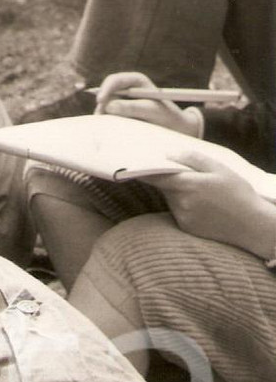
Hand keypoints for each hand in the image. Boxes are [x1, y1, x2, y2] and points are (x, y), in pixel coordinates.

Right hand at [96, 71, 200, 136]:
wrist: (174, 129)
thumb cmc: (167, 116)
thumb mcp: (152, 111)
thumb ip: (132, 107)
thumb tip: (109, 106)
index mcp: (135, 82)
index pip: (114, 81)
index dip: (105, 89)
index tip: (100, 101)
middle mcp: (126, 90)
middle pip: (105, 94)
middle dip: (102, 106)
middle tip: (100, 118)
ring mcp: (121, 103)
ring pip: (104, 108)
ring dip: (104, 117)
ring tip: (112, 127)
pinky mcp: (119, 115)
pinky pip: (107, 118)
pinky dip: (107, 124)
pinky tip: (113, 131)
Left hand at [144, 145, 275, 258]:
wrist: (251, 225)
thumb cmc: (238, 193)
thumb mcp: (220, 169)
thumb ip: (194, 159)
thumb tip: (169, 154)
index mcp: (188, 185)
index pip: (156, 177)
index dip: (142, 171)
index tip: (130, 166)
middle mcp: (181, 203)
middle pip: (165, 187)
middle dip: (170, 180)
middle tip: (185, 174)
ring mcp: (182, 217)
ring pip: (172, 199)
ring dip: (179, 193)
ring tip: (203, 192)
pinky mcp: (186, 228)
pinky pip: (179, 212)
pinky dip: (185, 206)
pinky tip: (205, 206)